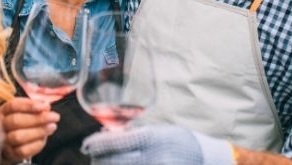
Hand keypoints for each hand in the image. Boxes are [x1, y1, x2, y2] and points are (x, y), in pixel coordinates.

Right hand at [0, 97, 58, 162]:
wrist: (12, 143)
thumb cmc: (21, 122)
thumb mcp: (25, 111)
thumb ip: (34, 107)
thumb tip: (46, 107)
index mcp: (3, 111)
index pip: (13, 105)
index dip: (29, 105)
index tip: (46, 106)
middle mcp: (0, 125)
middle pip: (16, 120)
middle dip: (38, 118)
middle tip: (54, 117)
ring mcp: (3, 140)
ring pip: (19, 136)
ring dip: (38, 131)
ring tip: (52, 127)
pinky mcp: (10, 153)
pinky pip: (23, 151)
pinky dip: (36, 144)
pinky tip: (44, 138)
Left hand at [81, 124, 202, 164]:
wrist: (205, 159)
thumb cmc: (180, 142)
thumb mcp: (158, 131)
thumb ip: (134, 133)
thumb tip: (106, 135)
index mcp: (152, 138)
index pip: (116, 142)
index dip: (96, 144)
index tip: (86, 145)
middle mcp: (152, 157)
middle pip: (113, 162)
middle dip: (98, 159)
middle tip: (92, 155)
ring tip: (102, 162)